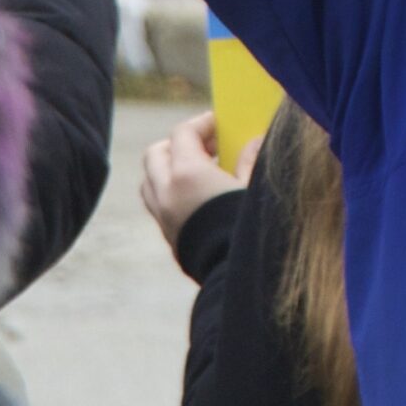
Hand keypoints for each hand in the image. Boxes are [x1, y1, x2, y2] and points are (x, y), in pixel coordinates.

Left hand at [139, 110, 242, 247]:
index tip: (221, 125)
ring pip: (151, 180)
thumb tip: (254, 141)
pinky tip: (199, 198)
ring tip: (200, 172)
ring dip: (169, 168)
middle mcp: (166, 192)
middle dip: (178, 144)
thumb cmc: (246, 227)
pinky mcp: (167, 236)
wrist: (234, 281)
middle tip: (206, 146)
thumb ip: (250, 160)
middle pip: (157, 153)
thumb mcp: (253, 189)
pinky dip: (170, 192)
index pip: (183, 133)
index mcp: (186, 174)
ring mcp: (162, 216)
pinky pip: (158, 203)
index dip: (202, 124)